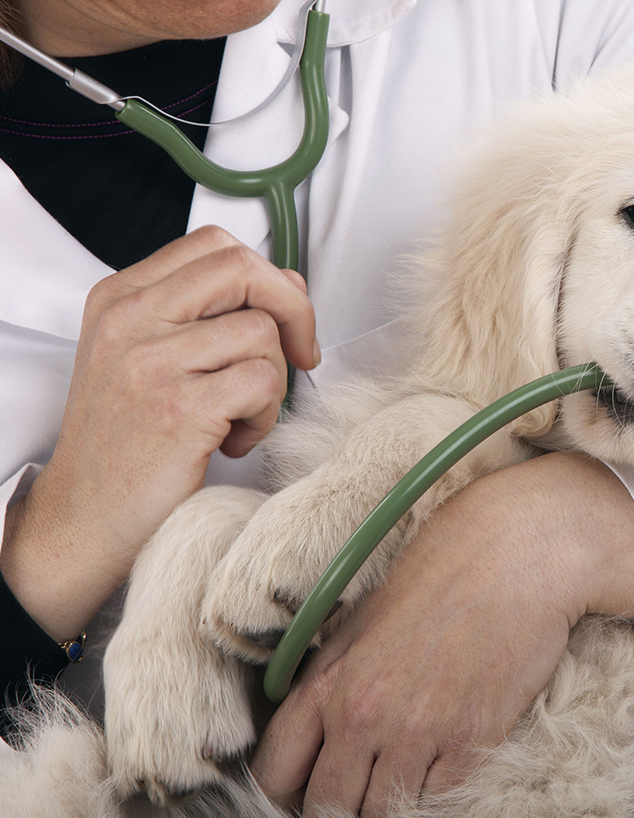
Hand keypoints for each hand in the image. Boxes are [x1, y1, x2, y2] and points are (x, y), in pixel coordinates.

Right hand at [0, 226, 319, 639]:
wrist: (83, 520)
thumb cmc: (126, 443)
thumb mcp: (150, 360)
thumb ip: (209, 315)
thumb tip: (288, 281)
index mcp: (121, 298)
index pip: (215, 245)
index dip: (267, 276)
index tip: (283, 319)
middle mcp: (130, 319)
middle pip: (243, 269)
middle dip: (294, 310)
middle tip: (300, 356)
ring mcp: (150, 361)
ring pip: (263, 332)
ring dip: (273, 383)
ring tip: (240, 418)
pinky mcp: (178, 408)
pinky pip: (263, 383)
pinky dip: (265, 417)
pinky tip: (234, 440)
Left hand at [251, 452, 633, 817]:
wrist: (515, 553)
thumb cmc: (441, 574)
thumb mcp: (362, 620)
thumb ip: (332, 679)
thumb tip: (316, 730)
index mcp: (327, 682)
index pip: (275, 774)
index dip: (288, 793)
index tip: (308, 790)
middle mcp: (363, 715)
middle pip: (328, 807)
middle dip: (340, 806)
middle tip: (360, 790)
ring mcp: (418, 732)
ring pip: (383, 813)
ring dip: (389, 803)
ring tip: (402, 779)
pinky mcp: (472, 742)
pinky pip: (439, 802)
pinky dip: (435, 795)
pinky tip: (440, 768)